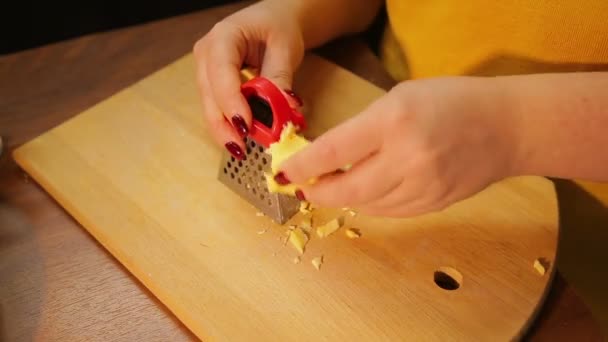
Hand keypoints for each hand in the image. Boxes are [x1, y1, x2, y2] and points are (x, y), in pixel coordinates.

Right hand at [193, 1, 303, 158]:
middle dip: (225, 125)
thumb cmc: (279, 28)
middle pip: (210, 96)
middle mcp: (206, 54)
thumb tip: (281, 108)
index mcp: (223, 37)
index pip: (221, 73)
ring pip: (210, 107)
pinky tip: (241, 140)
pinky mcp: (212, 85)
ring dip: (226, 130)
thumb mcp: (285, 49)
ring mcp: (205, 71)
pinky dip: (229, 125)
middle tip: (242, 148)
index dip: (231, 102)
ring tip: (244, 149)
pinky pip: (217, 109)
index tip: (245, 125)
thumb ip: (279, 78)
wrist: (274, 22)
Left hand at [277, 77, 519, 216]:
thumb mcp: (399, 98)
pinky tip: (367, 190)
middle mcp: (406, 158)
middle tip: (302, 186)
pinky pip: (388, 212)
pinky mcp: (432, 205)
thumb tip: (327, 158)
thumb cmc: (450, 101)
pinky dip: (370, 203)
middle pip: (345, 190)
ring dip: (343, 197)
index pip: (333, 152)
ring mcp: (422, 187)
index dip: (301, 166)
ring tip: (333, 185)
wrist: (505, 127)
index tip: (283, 173)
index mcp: (393, 121)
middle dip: (316, 191)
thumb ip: (363, 128)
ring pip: (365, 205)